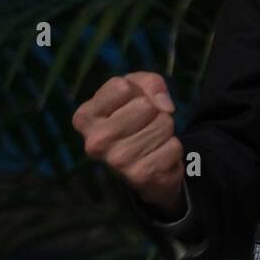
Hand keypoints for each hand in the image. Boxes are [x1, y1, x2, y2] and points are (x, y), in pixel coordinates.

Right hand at [72, 71, 185, 216]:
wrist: (144, 165)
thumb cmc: (135, 117)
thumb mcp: (137, 89)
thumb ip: (150, 82)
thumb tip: (165, 106)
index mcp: (85, 117)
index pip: (122, 87)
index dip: (136, 90)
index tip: (130, 104)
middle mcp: (95, 141)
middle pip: (145, 105)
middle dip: (154, 110)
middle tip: (145, 124)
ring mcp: (117, 161)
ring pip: (164, 124)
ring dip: (165, 129)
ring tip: (151, 139)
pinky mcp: (140, 176)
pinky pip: (174, 146)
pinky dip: (173, 148)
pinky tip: (158, 155)